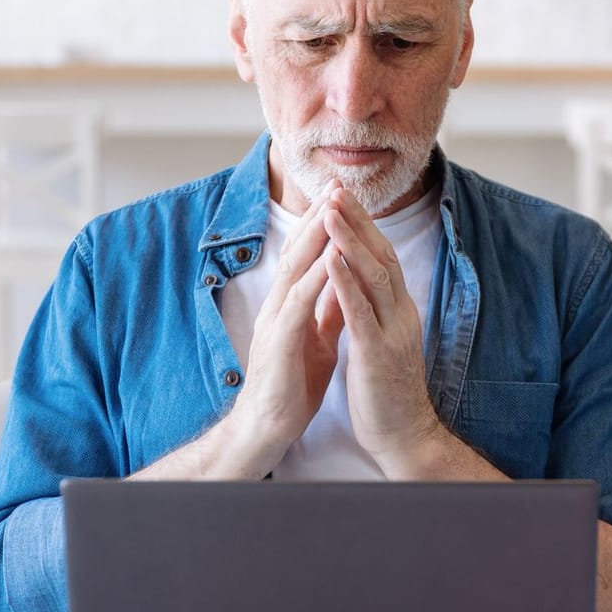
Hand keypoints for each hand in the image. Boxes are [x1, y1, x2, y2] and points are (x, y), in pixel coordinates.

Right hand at [233, 184, 345, 455]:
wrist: (269, 426)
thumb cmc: (292, 386)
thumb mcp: (315, 340)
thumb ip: (324, 312)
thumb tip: (340, 287)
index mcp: (291, 305)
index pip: (307, 256)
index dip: (324, 225)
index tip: (342, 196)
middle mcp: (280, 305)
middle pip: (299, 251)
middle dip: (319, 216)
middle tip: (336, 184)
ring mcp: (277, 320)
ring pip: (297, 268)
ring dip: (315, 236)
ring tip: (332, 206)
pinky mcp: (281, 340)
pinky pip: (299, 302)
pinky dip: (316, 276)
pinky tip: (329, 257)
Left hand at [319, 187, 442, 472]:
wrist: (403, 435)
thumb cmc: (386, 391)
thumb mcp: (380, 340)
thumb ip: (373, 310)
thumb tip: (359, 281)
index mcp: (399, 311)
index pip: (384, 257)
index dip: (364, 226)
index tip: (344, 198)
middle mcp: (401, 314)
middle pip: (382, 256)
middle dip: (358, 221)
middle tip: (338, 189)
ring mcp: (392, 332)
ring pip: (374, 276)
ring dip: (350, 241)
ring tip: (331, 211)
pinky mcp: (377, 353)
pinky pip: (360, 311)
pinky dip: (345, 282)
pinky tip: (331, 260)